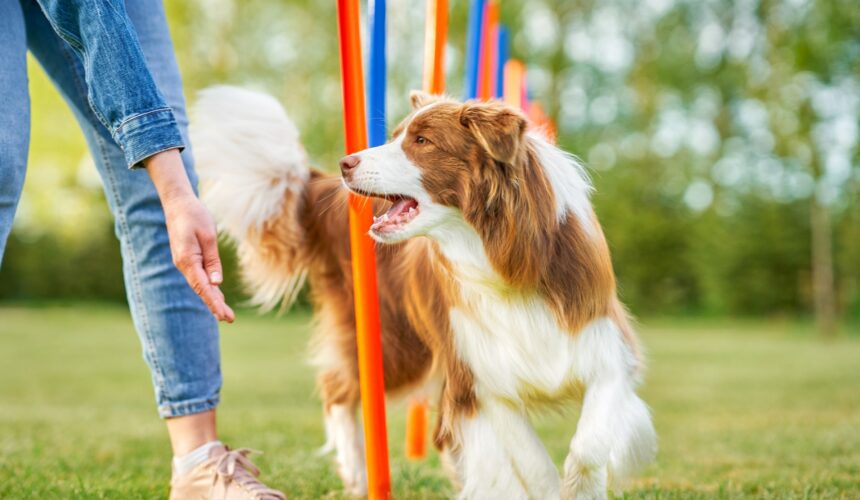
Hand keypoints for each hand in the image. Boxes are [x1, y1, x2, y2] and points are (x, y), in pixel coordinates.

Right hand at [162, 193, 234, 321]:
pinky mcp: (188, 260)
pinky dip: (209, 288)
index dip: (213, 302)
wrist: (178, 204)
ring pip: (200, 285)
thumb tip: (216, 282)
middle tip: (229, 319)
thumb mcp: (209, 236)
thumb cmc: (194, 216)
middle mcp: (183, 264)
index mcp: (187, 259)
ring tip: (226, 314)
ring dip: (213, 299)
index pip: (202, 286)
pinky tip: (217, 297)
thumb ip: (212, 261)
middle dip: (215, 305)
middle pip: (201, 289)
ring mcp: (184, 263)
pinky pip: (199, 277)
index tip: (223, 315)